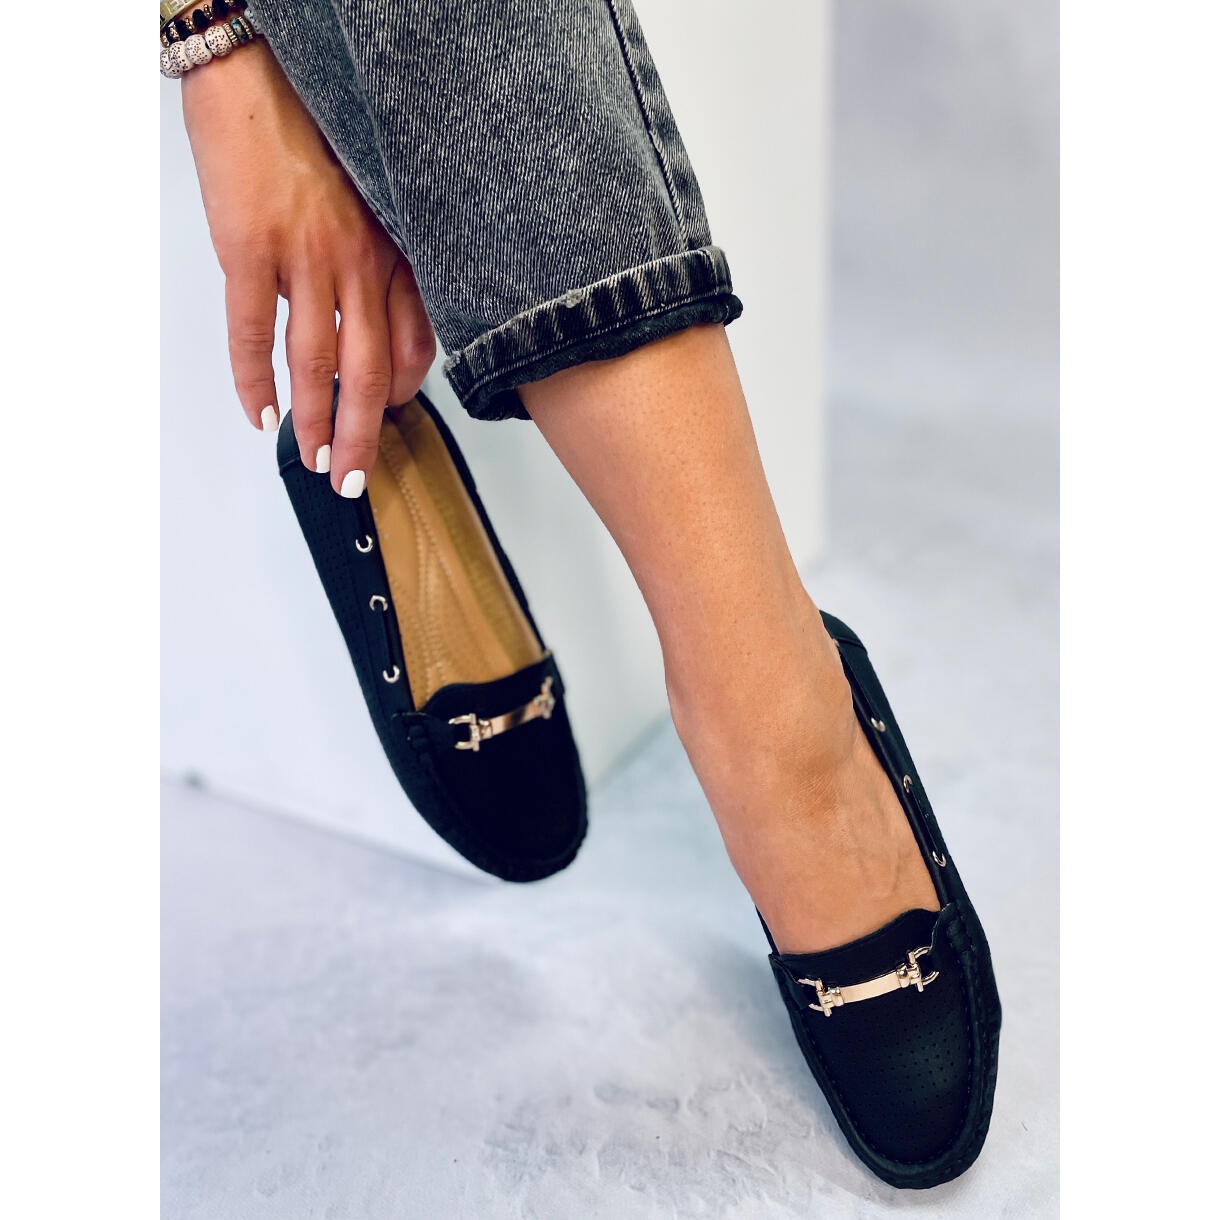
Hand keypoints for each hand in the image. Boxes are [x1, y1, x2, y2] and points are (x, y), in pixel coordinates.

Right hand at [181, 40, 434, 494]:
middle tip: (352, 477)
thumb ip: (378, 267)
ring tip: (309, 459)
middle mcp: (359, 261)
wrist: (256, 75)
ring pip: (317, 363)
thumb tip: (371, 328)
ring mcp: (305, 257)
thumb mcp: (371, 205)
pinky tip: (259, 411)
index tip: (388, 426)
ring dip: (314, 422)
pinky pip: (253, 332)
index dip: (401, 397)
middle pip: (369, 371)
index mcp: (392, 252)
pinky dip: (254, 380)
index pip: (414, 346)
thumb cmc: (313, 138)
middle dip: (362, 436)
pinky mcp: (250, 248)